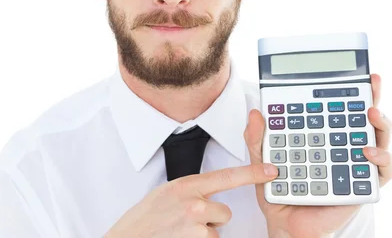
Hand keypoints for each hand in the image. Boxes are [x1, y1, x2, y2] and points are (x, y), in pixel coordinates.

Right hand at [104, 163, 278, 237]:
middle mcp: (193, 203)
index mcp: (186, 185)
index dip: (252, 173)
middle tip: (187, 223)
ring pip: (217, 231)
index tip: (271, 171)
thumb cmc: (145, 219)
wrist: (130, 237)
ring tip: (180, 233)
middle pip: (224, 211)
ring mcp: (196, 224)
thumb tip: (206, 196)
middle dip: (212, 220)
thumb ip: (189, 192)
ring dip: (204, 234)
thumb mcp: (166, 195)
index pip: (226, 176)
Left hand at [244, 73, 390, 237]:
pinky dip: (379, 159)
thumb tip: (256, 113)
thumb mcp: (261, 159)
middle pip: (363, 119)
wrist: (284, 223)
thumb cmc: (278, 188)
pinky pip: (379, 172)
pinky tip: (367, 151)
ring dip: (380, 124)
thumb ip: (258, 138)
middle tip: (371, 83)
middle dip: (372, 98)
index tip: (354, 73)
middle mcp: (342, 146)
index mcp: (321, 135)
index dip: (348, 90)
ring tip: (370, 113)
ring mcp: (355, 165)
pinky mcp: (361, 185)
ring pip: (379, 140)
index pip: (337, 108)